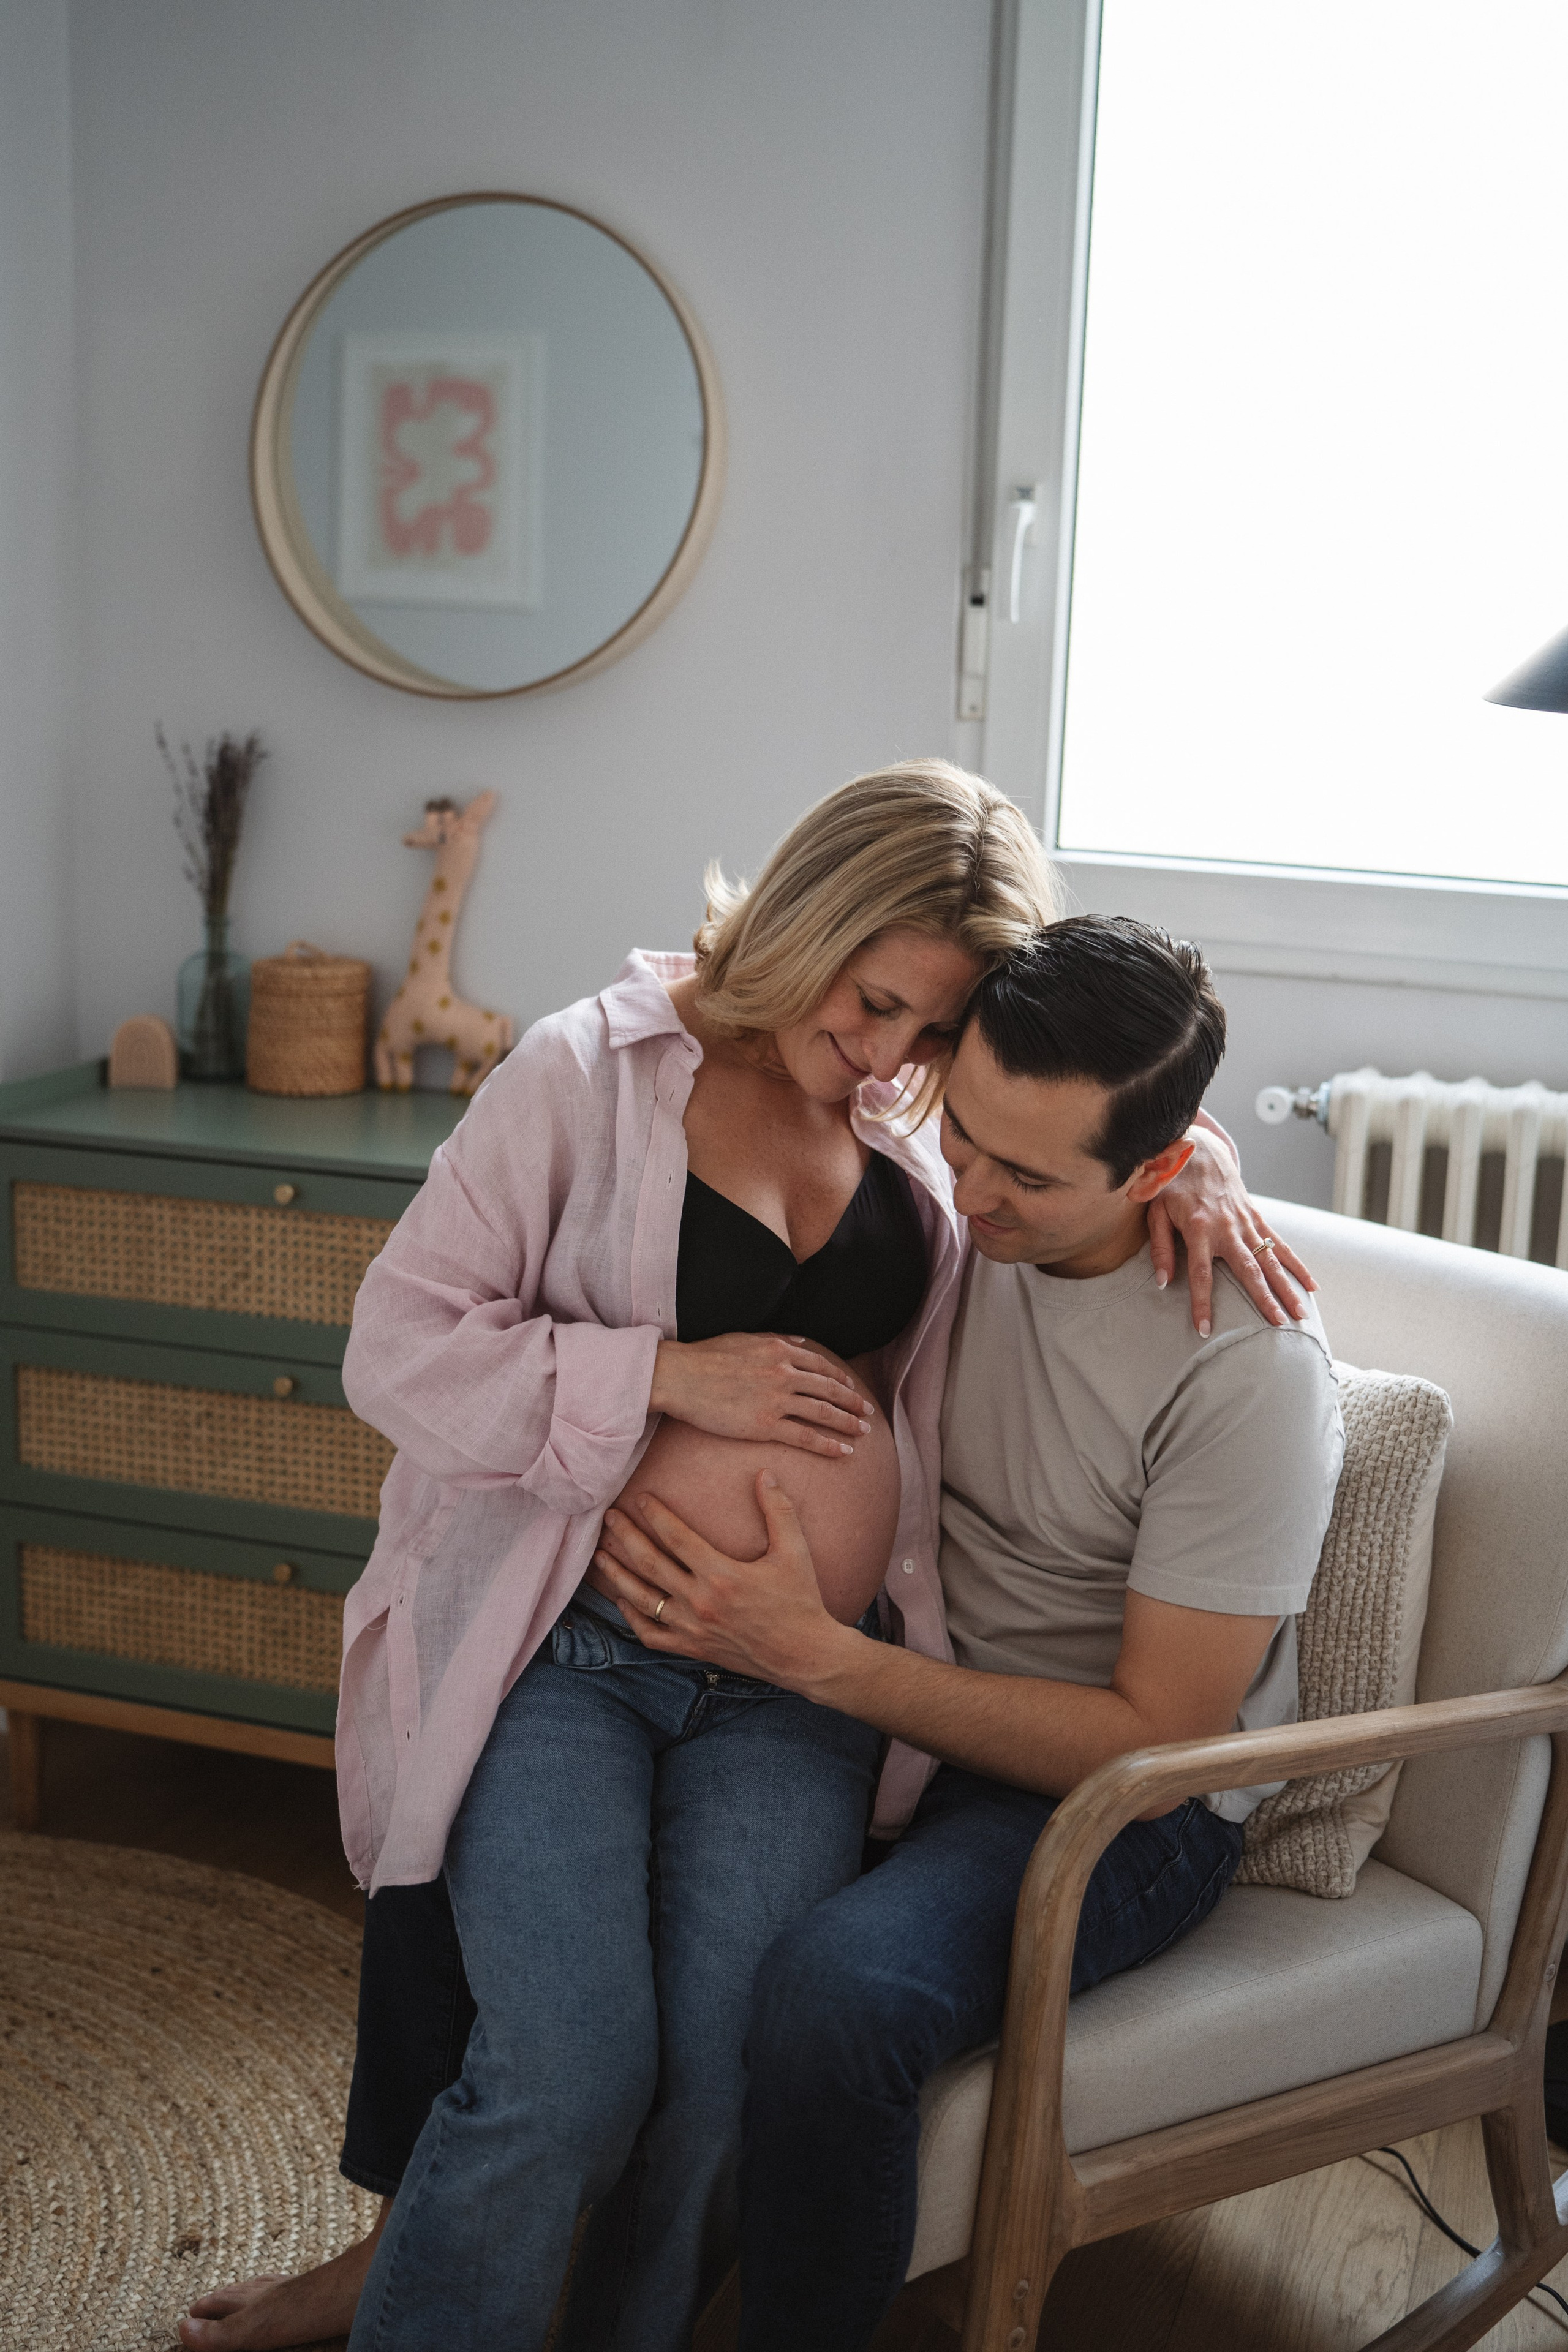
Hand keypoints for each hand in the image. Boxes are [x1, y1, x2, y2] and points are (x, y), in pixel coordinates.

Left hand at [588, 1474, 850, 1688]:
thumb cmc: (801, 1601)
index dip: (655, 1514)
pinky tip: (623, 1600)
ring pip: (641, 1599)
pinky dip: (632, 1617)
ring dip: (616, 1575)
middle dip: (624, 1537)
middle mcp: (700, 1602)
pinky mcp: (692, 1648)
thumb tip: (764, 1473)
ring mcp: (692, 1628)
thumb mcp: (795, 1551)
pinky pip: (650, 1634)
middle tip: (608, 1517)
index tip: (641, 1498)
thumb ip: (778, 1510)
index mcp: (722, 1575)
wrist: (805, 1655)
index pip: (676, 1537)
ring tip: (600, 1556)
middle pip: (649, 1563)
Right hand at [648, 1332, 872, 1458]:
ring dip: (848, 1424)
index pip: (821, 1366)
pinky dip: (828, 1445)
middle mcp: (784, 1373)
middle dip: (853, 1402)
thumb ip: (776, 1339)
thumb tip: (800, 1341)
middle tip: (868, 1412)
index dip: (842, 1378)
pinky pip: (805, 1437)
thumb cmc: (706, 1357)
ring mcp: (776, 1400)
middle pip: (830, 1389)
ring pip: (823, 1413)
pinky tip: (843, 1451)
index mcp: (780, 1350)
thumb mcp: (745, 1337)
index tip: (853, 1387)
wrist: (680, 1377)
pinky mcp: (765, 1426)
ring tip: (863, 1433)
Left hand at [1149, 1124, 1315, 1335]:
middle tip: (1278, 1325)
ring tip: (1300, 1313)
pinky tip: (1312, 1285)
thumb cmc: (1171, 1184)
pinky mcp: (1257, 1217)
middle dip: (1264, 1299)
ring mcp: (1246, 1222)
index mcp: (1198, 1228)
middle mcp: (1227, 1227)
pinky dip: (1296, 1265)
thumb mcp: (1155, 1211)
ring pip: (1270, 1260)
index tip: (1205, 1329)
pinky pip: (1280, 1244)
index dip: (1202, 1303)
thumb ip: (1159, 1247)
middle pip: (1248, 1270)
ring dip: (1287, 1287)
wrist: (1198, 1148)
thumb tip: (1163, 1282)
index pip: (1201, 1274)